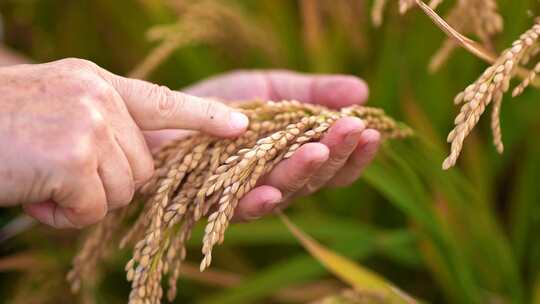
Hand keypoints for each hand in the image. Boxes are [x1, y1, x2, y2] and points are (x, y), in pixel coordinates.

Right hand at [0, 58, 247, 227]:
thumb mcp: (56, 109)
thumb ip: (103, 126)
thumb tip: (140, 163)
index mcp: (97, 82)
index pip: (165, 101)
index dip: (206, 117)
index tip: (242, 126)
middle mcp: (98, 97)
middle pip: (143, 167)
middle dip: (108, 184)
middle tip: (59, 173)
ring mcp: (88, 123)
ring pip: (123, 190)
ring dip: (83, 199)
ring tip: (41, 178)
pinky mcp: (73, 156)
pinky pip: (94, 208)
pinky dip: (65, 215)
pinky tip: (33, 192)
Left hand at [147, 70, 379, 220]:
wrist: (165, 113)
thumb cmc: (221, 104)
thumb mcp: (271, 88)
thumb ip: (313, 92)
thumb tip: (362, 90)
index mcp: (295, 155)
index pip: (334, 162)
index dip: (355, 152)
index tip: (373, 129)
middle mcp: (279, 179)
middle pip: (317, 177)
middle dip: (337, 153)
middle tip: (356, 129)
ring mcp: (249, 193)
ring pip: (285, 191)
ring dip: (303, 172)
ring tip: (320, 149)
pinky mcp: (215, 202)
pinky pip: (239, 208)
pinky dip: (256, 201)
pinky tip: (272, 191)